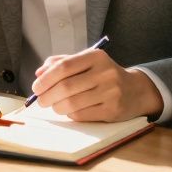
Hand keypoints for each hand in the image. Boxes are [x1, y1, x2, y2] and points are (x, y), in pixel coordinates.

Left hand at [29, 49, 162, 121]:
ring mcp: (110, 92)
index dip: (45, 79)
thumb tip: (39, 73)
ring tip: (54, 106)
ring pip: (72, 103)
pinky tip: (70, 110)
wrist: (136, 90)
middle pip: (66, 87)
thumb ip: (62, 63)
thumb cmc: (104, 75)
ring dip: (57, 107)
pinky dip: (70, 114)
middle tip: (40, 100)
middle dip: (47, 96)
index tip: (36, 87)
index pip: (64, 67)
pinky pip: (82, 115)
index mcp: (95, 57)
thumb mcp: (86, 62)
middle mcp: (105, 72)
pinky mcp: (112, 110)